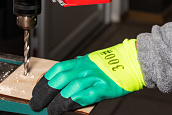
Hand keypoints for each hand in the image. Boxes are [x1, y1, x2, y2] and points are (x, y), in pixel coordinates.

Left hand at [29, 39, 144, 114]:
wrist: (135, 61)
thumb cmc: (116, 64)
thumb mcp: (94, 62)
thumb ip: (80, 69)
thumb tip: (66, 78)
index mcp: (81, 62)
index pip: (56, 70)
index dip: (44, 81)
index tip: (37, 91)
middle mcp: (85, 68)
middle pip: (58, 81)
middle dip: (44, 94)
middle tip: (36, 104)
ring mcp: (94, 77)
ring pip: (68, 89)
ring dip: (56, 101)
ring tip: (49, 111)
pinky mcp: (103, 87)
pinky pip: (84, 95)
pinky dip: (72, 102)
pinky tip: (65, 107)